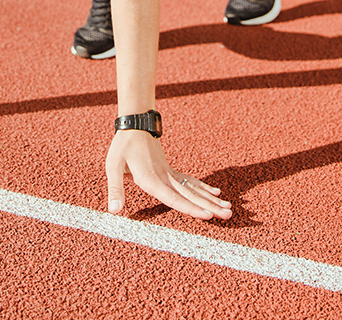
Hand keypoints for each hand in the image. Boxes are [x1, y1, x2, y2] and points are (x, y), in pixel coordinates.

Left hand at [106, 131, 231, 219]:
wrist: (135, 124)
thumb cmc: (122, 146)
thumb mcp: (112, 166)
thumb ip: (115, 189)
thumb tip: (114, 211)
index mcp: (151, 179)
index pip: (173, 198)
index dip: (191, 208)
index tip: (207, 216)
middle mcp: (164, 178)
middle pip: (191, 195)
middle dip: (210, 207)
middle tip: (229, 215)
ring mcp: (170, 174)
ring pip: (194, 189)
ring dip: (211, 200)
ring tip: (228, 208)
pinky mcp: (170, 170)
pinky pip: (190, 181)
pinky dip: (203, 188)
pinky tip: (216, 193)